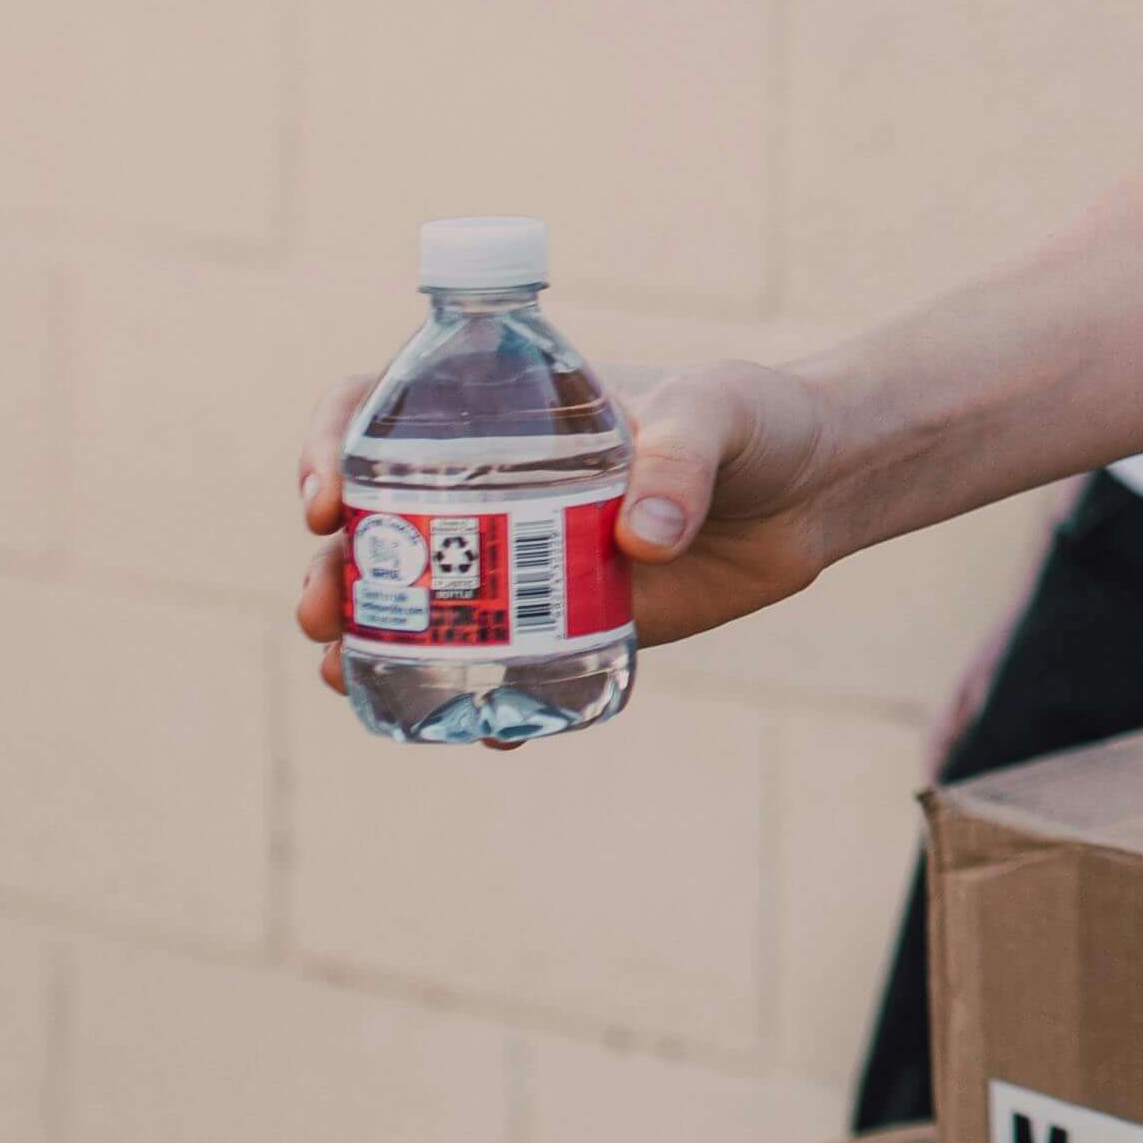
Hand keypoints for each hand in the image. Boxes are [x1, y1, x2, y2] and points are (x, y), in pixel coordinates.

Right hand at [293, 354, 867, 692]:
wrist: (818, 486)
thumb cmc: (758, 419)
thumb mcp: (720, 411)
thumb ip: (682, 457)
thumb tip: (641, 538)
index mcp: (502, 413)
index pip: (379, 411)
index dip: (331, 446)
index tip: (324, 497)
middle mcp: (493, 487)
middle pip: (374, 524)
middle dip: (328, 569)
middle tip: (324, 610)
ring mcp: (524, 561)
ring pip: (417, 603)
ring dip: (368, 642)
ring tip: (347, 676)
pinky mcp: (569, 624)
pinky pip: (502, 666)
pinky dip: (480, 702)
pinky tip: (480, 731)